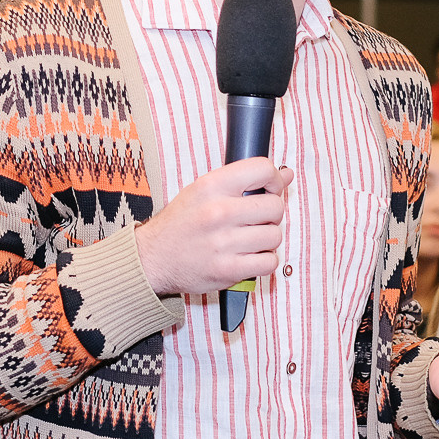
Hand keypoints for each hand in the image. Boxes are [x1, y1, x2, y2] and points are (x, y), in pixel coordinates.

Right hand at [134, 158, 289, 295]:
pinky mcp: (228, 270)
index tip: (270, 189)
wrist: (152, 258)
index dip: (274, 179)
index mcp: (211, 186)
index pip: (262, 169)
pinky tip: (249, 256)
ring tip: (249, 239)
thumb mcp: (204, 191)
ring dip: (267, 239)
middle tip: (256, 219)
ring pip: (275, 236)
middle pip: (275, 206)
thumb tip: (286, 175)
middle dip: (271, 213)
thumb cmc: (180, 224)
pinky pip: (269, 262)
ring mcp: (223, 243)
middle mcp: (218, 212)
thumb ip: (244, 181)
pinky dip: (264, 261)